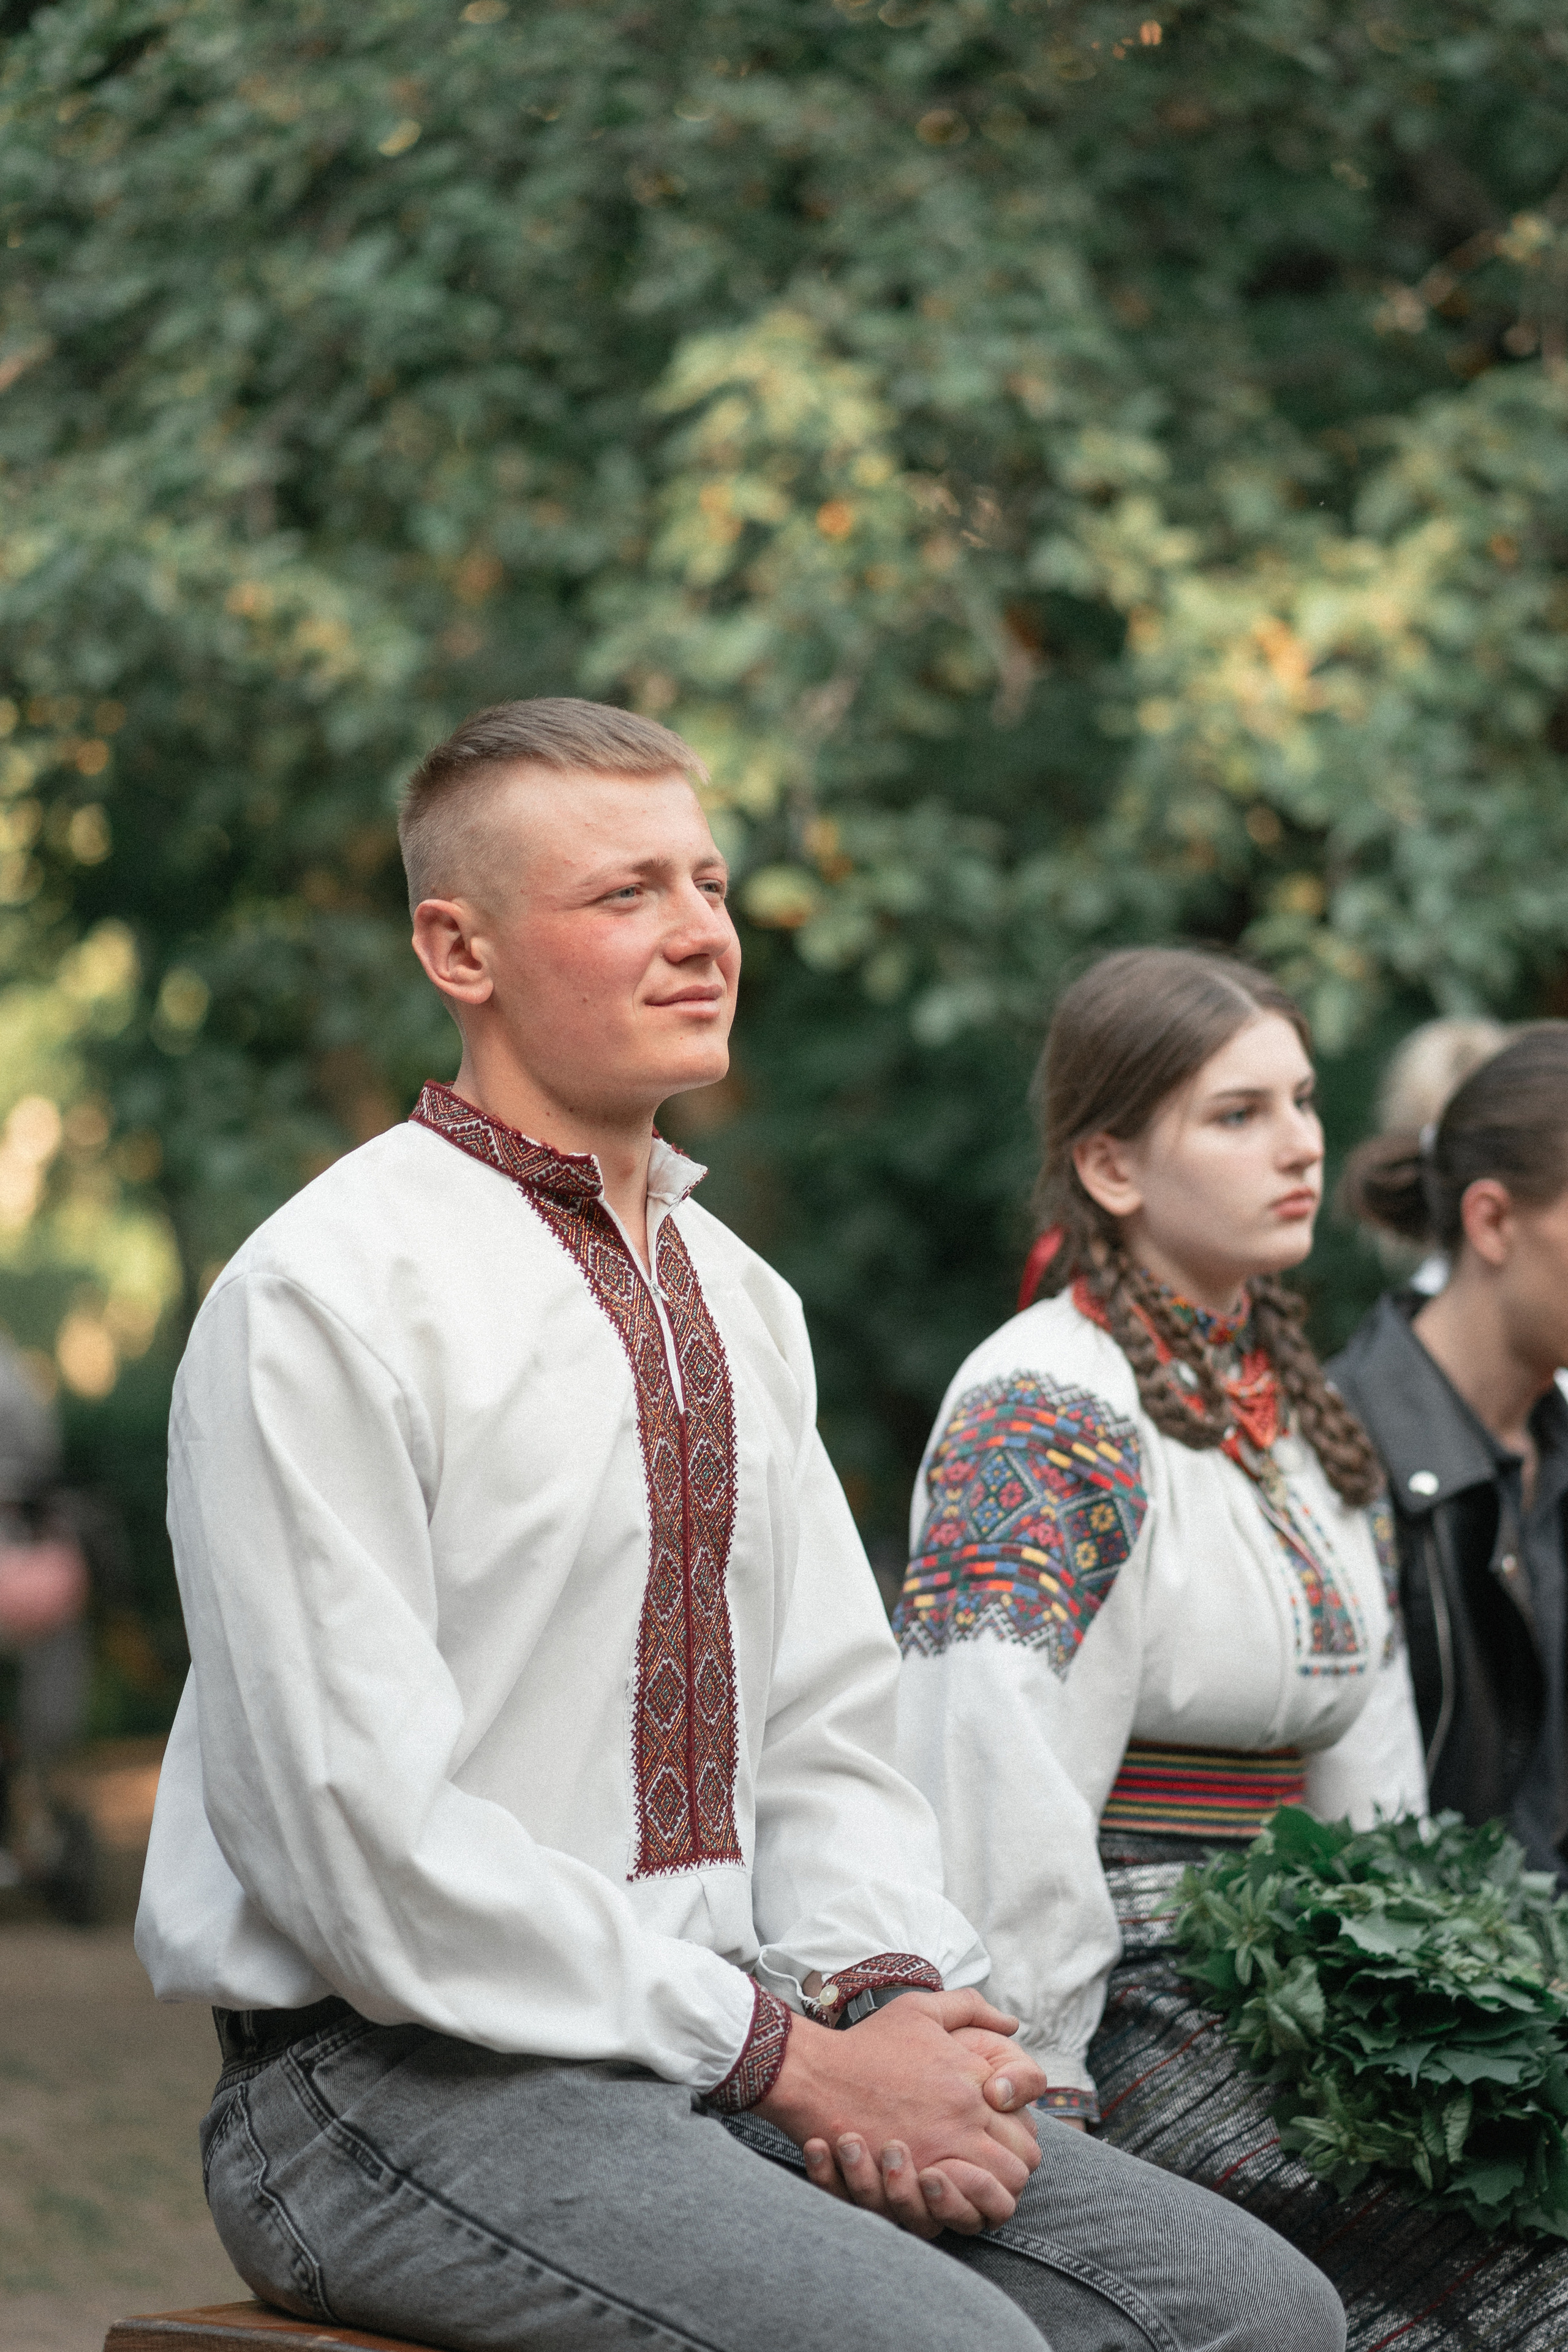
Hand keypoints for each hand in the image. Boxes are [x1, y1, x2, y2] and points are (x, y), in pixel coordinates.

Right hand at [754, 1989, 1047, 2239]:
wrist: (816, 2073)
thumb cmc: (867, 2042)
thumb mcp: (920, 2008)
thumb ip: (970, 2007)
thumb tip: (1011, 2022)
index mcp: (974, 2083)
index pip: (1026, 2132)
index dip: (1019, 2142)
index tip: (999, 2142)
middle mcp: (965, 2119)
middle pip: (1020, 2168)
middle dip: (1010, 2172)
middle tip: (987, 2168)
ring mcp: (939, 2152)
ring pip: (997, 2197)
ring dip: (987, 2197)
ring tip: (968, 2187)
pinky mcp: (910, 2179)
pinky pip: (957, 2214)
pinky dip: (958, 2212)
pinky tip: (943, 2197)